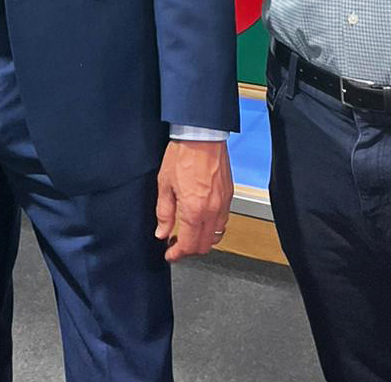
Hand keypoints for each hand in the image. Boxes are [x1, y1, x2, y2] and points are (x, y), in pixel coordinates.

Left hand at [155, 140, 232, 261]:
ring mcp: (223, 204)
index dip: (177, 254)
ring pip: (216, 236)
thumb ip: (163, 212)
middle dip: (189, 250)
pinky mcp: (229, 196)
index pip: (188, 245)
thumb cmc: (182, 155)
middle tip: (176, 244)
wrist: (202, 136)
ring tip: (189, 232)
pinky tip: (201, 219)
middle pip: (204, 246)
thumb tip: (161, 232)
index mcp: (193, 211)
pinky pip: (223, 221)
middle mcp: (211, 211)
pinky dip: (213, 227)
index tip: (170, 255)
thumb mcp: (164, 184)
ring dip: (203, 240)